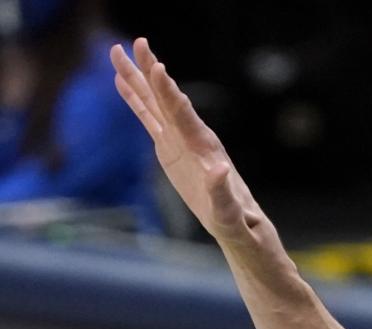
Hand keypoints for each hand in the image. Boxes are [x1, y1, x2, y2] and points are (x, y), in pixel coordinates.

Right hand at [111, 38, 278, 253]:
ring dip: (137, 78)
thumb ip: (223, 195)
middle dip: (151, 72)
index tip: (157, 68)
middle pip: (166, 99)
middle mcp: (191, 137)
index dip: (170, 93)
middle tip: (137, 42)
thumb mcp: (230, 214)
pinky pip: (149, 120)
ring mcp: (179, 141)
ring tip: (116, 51)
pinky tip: (121, 82)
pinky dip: (136, 101)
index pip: (184, 116)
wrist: (237, 225)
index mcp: (205, 149)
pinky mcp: (170, 149)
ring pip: (154, 104)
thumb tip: (218, 170)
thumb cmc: (237, 223)